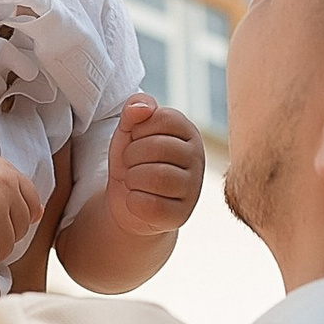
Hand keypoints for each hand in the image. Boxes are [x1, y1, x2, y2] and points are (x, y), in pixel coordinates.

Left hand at [102, 99, 205, 238]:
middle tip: (129, 163)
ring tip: (133, 180)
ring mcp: (193, 188)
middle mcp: (197, 158)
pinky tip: (136, 199)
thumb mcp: (128, 131)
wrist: (126, 202)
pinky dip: (133, 201)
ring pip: (157, 178)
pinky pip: (152, 206)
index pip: (163, 118)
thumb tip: (141, 108)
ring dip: (132, 178)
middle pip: (158, 148)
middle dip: (131, 155)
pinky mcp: (181, 215)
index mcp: (188, 132)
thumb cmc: (132, 161)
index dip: (138, 129)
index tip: (135, 140)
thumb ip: (134, 109)